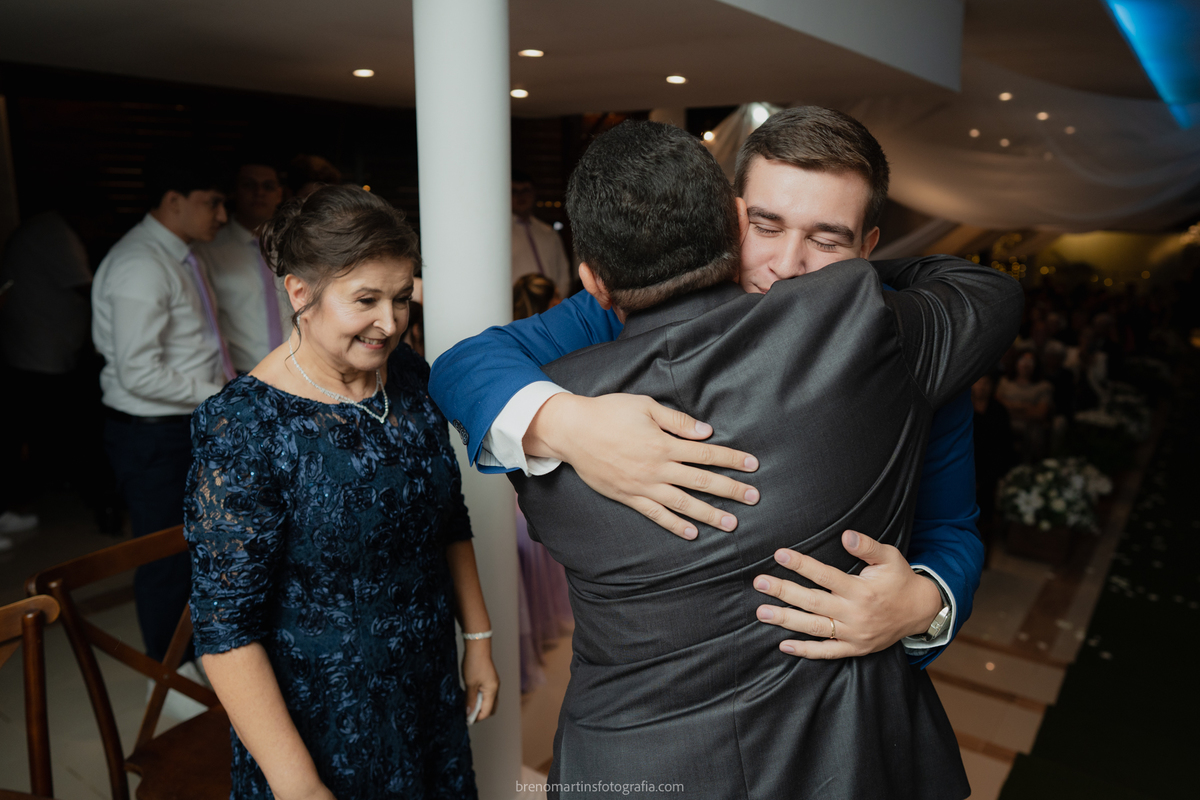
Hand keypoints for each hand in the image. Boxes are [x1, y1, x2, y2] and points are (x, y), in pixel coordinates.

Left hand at [462, 640, 499, 721]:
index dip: (476, 717)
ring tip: (467, 705)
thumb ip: (470, 700)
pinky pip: (486, 694)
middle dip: (480, 713)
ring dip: (479, 705)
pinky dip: (479, 698)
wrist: (477, 647)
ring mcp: (493, 684)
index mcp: (492, 691)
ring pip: (488, 701)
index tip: (465, 719)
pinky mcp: (489, 679)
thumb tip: (469, 714)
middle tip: (467, 714)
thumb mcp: (470, 684)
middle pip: (490, 708)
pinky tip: (469, 695)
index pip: (487, 711)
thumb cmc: (474, 664)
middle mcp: (495, 688)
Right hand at [523, 393, 759, 538]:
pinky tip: (692, 533)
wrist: (572, 431)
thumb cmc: (609, 412)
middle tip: (753, 498)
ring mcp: (643, 486)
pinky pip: (656, 514)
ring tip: (731, 524)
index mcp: (664, 443)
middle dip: (730, 490)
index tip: (752, 465)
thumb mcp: (645, 406)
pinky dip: (675, 525)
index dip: (731, 459)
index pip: (706, 453)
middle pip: (701, 481)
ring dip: (709, 514)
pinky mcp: (628, 496)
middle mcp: (657, 468)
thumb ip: (677, 421)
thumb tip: (706, 432)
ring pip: (683, 503)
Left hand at [752, 530, 943, 658]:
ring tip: (762, 613)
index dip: (801, 565)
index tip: (779, 554)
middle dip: (784, 591)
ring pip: (814, 627)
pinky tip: (784, 645)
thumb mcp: (890, 557)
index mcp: (861, 590)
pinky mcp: (854, 648)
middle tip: (759, 582)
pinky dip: (805, 651)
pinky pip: (827, 652)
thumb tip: (846, 535)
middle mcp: (854, 613)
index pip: (825, 575)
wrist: (920, 611)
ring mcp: (853, 634)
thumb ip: (867, 546)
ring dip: (786, 620)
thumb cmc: (900, 580)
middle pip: (812, 602)